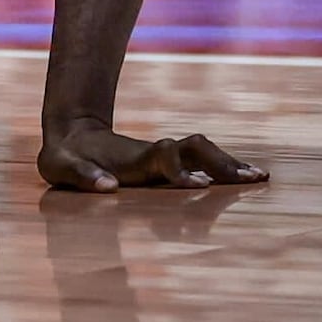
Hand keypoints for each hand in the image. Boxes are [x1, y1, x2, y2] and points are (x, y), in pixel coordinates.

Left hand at [37, 117, 264, 192]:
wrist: (74, 134)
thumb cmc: (66, 157)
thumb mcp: (61, 166)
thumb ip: (82, 176)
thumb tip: (108, 187)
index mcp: (133, 157)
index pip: (164, 157)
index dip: (179, 168)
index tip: (197, 185)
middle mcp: (156, 154)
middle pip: (195, 150)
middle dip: (221, 162)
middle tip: (251, 178)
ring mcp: (165, 159)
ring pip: (204, 154)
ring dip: (230, 165)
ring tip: (260, 178)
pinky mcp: (168, 166)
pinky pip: (203, 165)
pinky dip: (226, 170)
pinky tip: (249, 178)